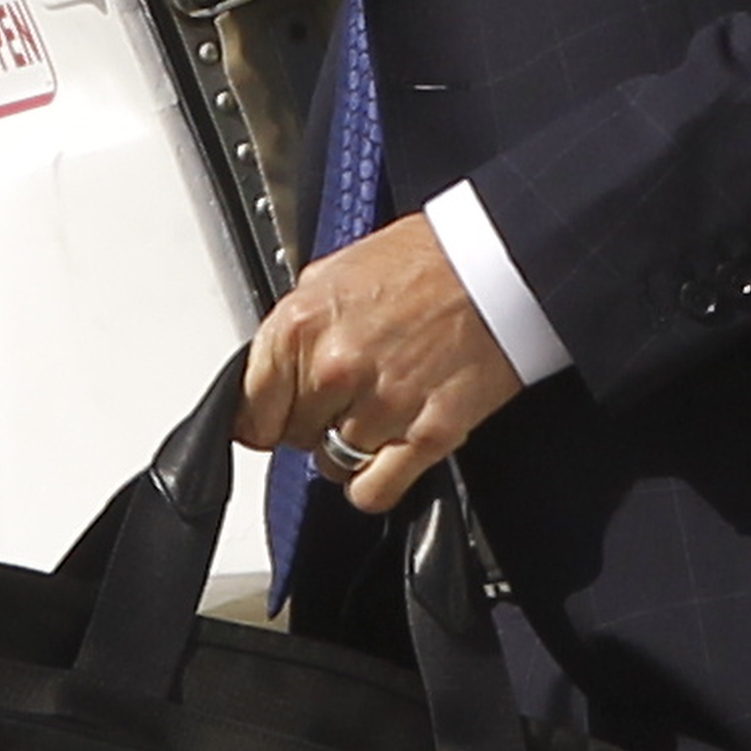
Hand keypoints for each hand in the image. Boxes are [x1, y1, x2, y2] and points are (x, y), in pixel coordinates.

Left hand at [236, 213, 522, 513]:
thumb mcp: (333, 274)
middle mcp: (335, 367)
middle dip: (315, 422)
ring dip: (353, 447)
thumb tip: (273, 370)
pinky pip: (373, 491)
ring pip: (334, 465)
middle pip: (294, 439)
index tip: (278, 416)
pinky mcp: (427, 434)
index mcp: (302, 324)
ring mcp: (381, 405)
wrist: (499, 262)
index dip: (266, 415)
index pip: (251, 411)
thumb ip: (296, 328)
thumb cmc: (425, 260)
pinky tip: (391, 453)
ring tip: (382, 408)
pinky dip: (377, 482)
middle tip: (347, 394)